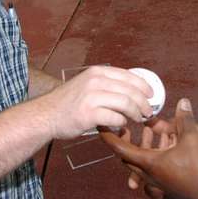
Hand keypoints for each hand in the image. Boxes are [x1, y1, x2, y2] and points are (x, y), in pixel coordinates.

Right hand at [38, 65, 152, 138]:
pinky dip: (122, 122)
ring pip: (126, 103)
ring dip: (136, 113)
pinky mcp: (89, 114)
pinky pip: (115, 118)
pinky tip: (121, 125)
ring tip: (138, 119)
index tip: (151, 94)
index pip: (128, 76)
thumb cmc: (68, 102)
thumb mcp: (86, 84)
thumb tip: (131, 90)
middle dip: (144, 102)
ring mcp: (91, 97)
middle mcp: (95, 81)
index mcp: (97, 72)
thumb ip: (106, 84)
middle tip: (148, 112)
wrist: (46, 115)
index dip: (143, 86)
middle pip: (130, 90)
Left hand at [100, 98, 197, 198]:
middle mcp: (148, 174)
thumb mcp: (193, 137)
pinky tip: (170, 143)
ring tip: (154, 129)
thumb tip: (182, 102)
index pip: (120, 149)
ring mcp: (158, 181)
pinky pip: (154, 169)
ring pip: (141, 162)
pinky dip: (156, 155)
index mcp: (148, 162)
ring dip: (145, 145)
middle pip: (128, 156)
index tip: (101, 127)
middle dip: (128, 139)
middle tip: (128, 125)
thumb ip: (185, 118)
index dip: (109, 137)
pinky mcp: (167, 184)